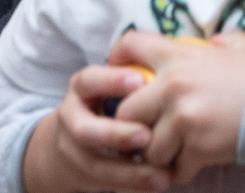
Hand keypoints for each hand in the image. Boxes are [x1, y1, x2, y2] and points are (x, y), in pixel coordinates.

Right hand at [27, 65, 168, 192]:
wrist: (71, 142)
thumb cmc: (107, 105)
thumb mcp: (109, 86)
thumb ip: (134, 79)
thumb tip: (174, 64)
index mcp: (80, 90)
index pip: (88, 81)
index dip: (110, 81)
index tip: (140, 80)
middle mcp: (71, 118)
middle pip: (85, 130)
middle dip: (116, 134)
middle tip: (147, 135)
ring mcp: (74, 150)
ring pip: (97, 165)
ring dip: (131, 171)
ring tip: (164, 173)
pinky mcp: (84, 175)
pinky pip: (108, 184)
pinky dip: (135, 185)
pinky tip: (159, 182)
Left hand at [107, 30, 244, 180]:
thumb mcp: (240, 46)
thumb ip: (219, 42)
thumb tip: (212, 41)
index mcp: (178, 56)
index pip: (129, 46)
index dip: (115, 58)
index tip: (117, 73)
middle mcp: (172, 86)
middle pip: (125, 109)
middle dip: (130, 124)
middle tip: (140, 130)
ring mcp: (183, 118)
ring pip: (147, 145)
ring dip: (155, 152)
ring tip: (167, 152)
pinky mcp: (198, 148)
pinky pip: (175, 166)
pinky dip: (179, 170)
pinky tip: (190, 165)